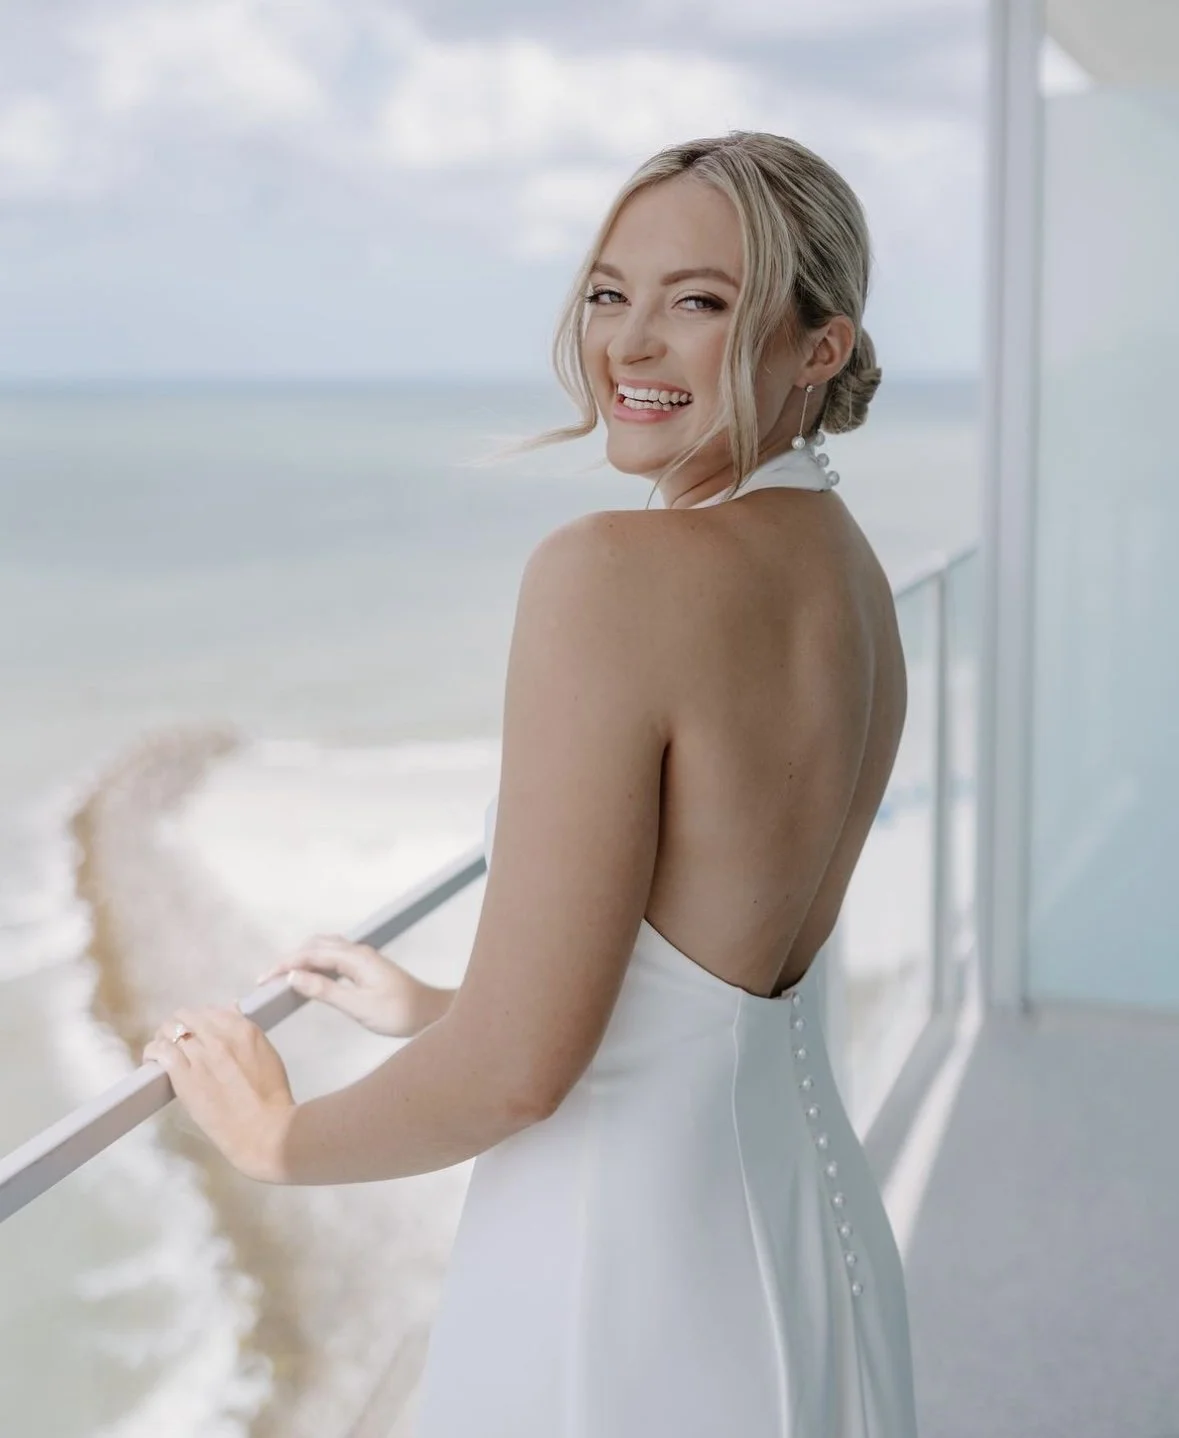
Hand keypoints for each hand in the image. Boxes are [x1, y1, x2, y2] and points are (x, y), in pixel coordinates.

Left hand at [143, 1006, 294, 1182]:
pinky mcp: (184, 1077)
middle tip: (178, 1040)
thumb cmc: (272, 1096)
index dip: (200, 1019)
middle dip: (180, 1025)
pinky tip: (153, 1059)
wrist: (263, 1130)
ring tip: (163, 1049)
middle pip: (187, 1017)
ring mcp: (200, 1056)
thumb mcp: (267, 1055)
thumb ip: (247, 1034)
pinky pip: (160, 1052)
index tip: (197, 1030)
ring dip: (164, 1037)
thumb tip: (231, 1012)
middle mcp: (219, 1037)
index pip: (211, 1010)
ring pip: (169, 1031)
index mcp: (243, 1030)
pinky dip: (154, 1051)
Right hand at [257, 934, 449, 1037]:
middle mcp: (358, 952)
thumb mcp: (359, 1007)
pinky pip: (333, 958)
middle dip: (289, 959)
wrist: (431, 1013)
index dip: (284, 965)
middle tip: (268, 979)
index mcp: (356, 957)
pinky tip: (309, 977)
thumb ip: (325, 992)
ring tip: (283, 978)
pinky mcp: (365, 967)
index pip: (311, 954)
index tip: (264, 979)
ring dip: (301, 959)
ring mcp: (362, 958)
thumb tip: (295, 977)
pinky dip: (315, 964)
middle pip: (315, 946)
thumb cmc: (401, 1012)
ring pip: (324, 949)